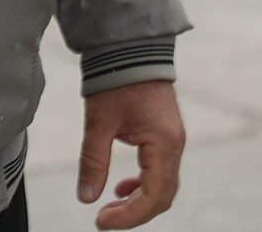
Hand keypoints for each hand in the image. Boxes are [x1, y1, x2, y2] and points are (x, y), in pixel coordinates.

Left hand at [76, 79, 184, 226]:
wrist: (131, 46)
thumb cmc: (116, 78)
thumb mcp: (100, 121)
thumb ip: (93, 161)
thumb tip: (85, 198)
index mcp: (163, 143)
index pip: (152, 196)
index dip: (127, 216)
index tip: (100, 221)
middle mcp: (175, 145)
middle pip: (162, 197)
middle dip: (134, 213)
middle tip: (104, 218)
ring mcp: (174, 140)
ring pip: (164, 186)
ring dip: (140, 201)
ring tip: (111, 206)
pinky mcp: (167, 134)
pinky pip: (162, 171)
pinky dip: (144, 185)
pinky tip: (122, 186)